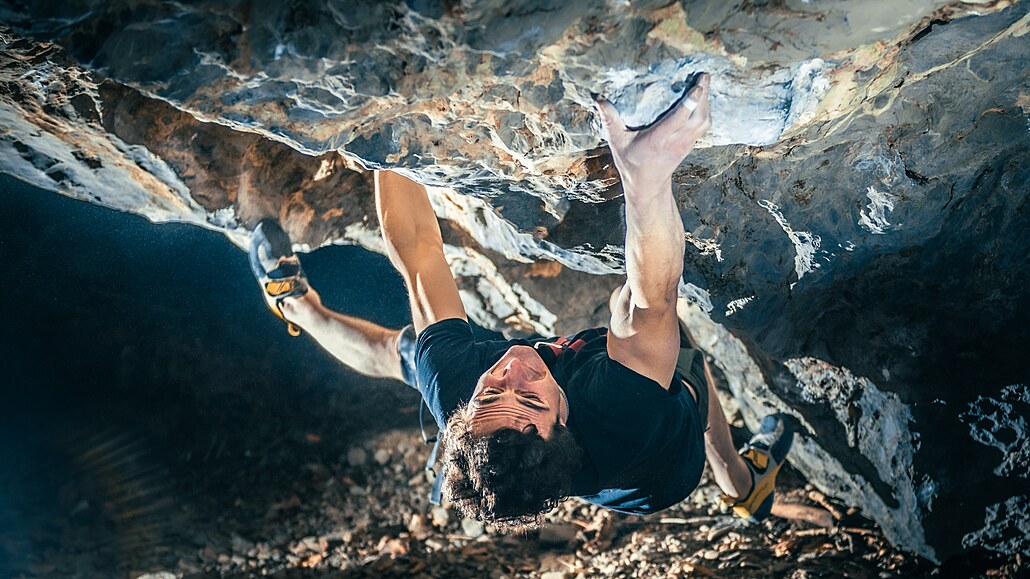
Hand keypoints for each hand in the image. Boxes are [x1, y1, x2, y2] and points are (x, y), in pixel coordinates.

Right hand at [597, 73, 711, 191]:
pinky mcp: (690, 144)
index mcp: (659, 139)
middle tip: (704, 75)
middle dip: (704, 95)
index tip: (697, 86)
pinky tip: (703, 97)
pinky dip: (706, 109)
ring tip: (704, 81)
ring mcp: (686, 143)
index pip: (679, 119)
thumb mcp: (617, 142)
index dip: (690, 102)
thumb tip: (599, 100)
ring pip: (705, 120)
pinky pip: (704, 124)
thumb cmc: (631, 162)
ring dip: (707, 101)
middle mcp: (676, 141)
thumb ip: (610, 121)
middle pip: (699, 117)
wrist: (647, 184)